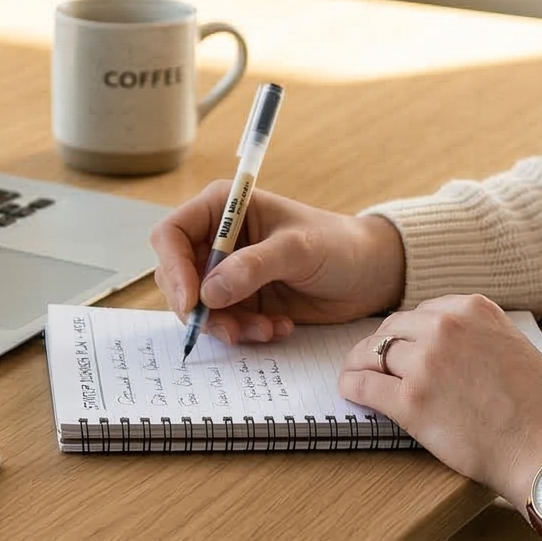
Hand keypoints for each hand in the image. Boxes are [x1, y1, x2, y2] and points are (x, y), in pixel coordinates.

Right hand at [149, 181, 405, 344]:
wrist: (369, 274)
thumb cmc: (338, 245)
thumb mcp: (298, 249)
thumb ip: (253, 266)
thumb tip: (208, 293)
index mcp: (222, 208)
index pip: (172, 234)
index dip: (174, 268)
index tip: (193, 302)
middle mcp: (217, 239)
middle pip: (177, 276)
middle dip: (200, 308)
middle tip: (232, 329)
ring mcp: (227, 273)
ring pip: (198, 307)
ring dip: (228, 326)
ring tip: (266, 329)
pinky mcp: (241, 301)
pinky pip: (224, 324)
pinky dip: (246, 332)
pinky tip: (278, 328)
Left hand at [338, 293, 541, 498]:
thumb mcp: (516, 348)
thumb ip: (481, 338)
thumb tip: (450, 349)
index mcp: (475, 309)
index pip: (424, 311)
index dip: (410, 333)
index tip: (403, 346)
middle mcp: (447, 326)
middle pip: (393, 328)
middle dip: (382, 346)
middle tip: (374, 363)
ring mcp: (426, 361)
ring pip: (373, 352)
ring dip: (361, 364)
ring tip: (357, 376)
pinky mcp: (410, 400)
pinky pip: (363, 384)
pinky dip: (352, 386)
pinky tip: (350, 392)